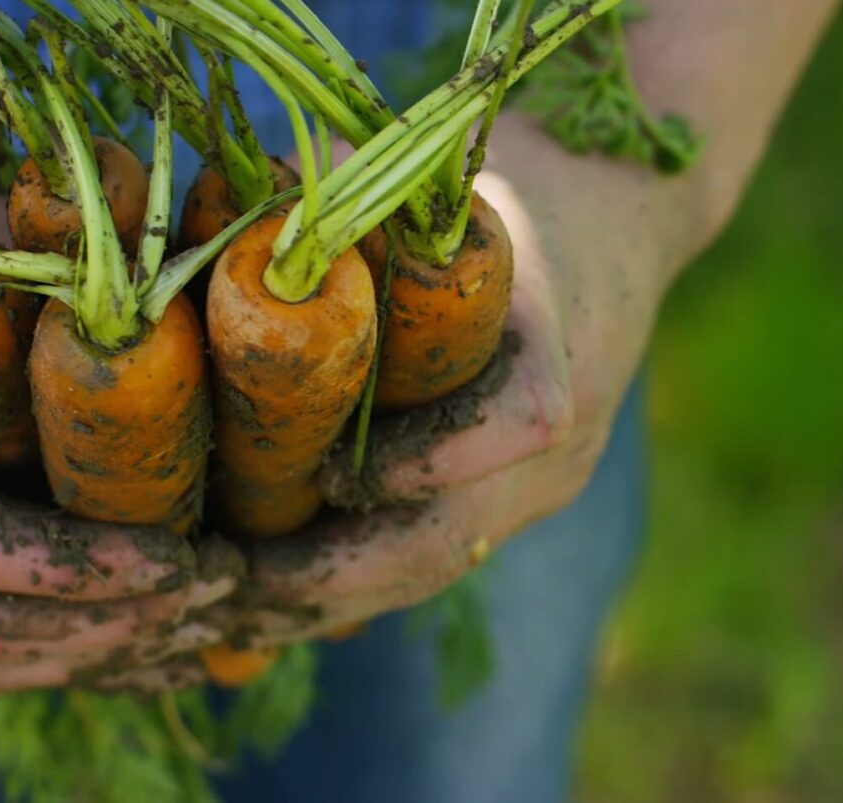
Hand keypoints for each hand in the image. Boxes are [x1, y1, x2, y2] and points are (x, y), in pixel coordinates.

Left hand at [166, 152, 664, 655]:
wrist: (613, 219)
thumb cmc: (516, 197)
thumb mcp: (455, 188)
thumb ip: (366, 202)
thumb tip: (251, 221)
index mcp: (558, 355)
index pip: (514, 430)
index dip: (419, 463)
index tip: (319, 474)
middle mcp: (561, 446)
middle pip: (455, 539)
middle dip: (336, 575)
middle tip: (229, 585)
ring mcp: (544, 488)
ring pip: (436, 568)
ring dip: (332, 600)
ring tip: (230, 609)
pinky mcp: (518, 503)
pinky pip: (435, 559)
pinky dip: (355, 583)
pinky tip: (277, 594)